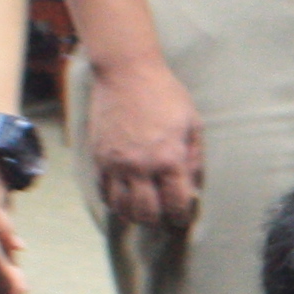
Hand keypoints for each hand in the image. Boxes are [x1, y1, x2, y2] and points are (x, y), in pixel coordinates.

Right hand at [86, 55, 204, 229]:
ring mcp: (116, 163)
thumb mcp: (192, 123)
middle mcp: (141, 166)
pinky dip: (114, 202)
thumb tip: (194, 185)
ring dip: (134, 216)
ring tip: (143, 213)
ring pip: (122, 207)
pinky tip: (123, 200)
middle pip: (147, 213)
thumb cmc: (164, 94)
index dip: (181, 216)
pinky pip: (103, 191)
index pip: (176, 204)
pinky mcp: (99, 157)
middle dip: (158, 221)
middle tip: (163, 218)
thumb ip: (195, 157)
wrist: (126, 73)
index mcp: (169, 159)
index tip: (182, 217)